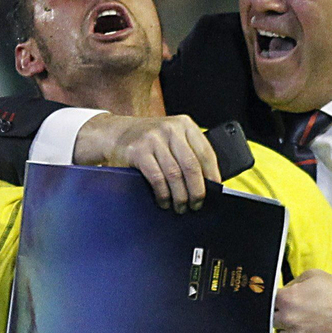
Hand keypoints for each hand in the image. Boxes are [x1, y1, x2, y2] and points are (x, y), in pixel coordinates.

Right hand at [74, 113, 221, 212]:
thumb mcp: (172, 138)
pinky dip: (163, 194)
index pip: (206, 153)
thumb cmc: (150, 141)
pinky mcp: (138, 151)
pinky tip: (164, 202)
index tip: (215, 192)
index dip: (212, 176)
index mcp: (185, 124)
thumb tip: (209, 183)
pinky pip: (157, 178)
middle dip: (197, 191)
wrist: (116, 133)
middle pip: (191, 166)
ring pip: (175, 175)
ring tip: (181, 207)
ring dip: (180, 196)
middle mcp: (170, 129)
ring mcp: (153, 139)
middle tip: (197, 205)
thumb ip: (189, 152)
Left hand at [273, 270, 331, 332]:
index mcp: (287, 299)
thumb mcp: (315, 275)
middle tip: (299, 314)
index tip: (284, 303)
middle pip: (274, 320)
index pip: (270, 302)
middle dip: (283, 316)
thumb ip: (294, 282)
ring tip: (310, 325)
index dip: (278, 302)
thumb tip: (286, 290)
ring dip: (292, 330)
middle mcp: (287, 320)